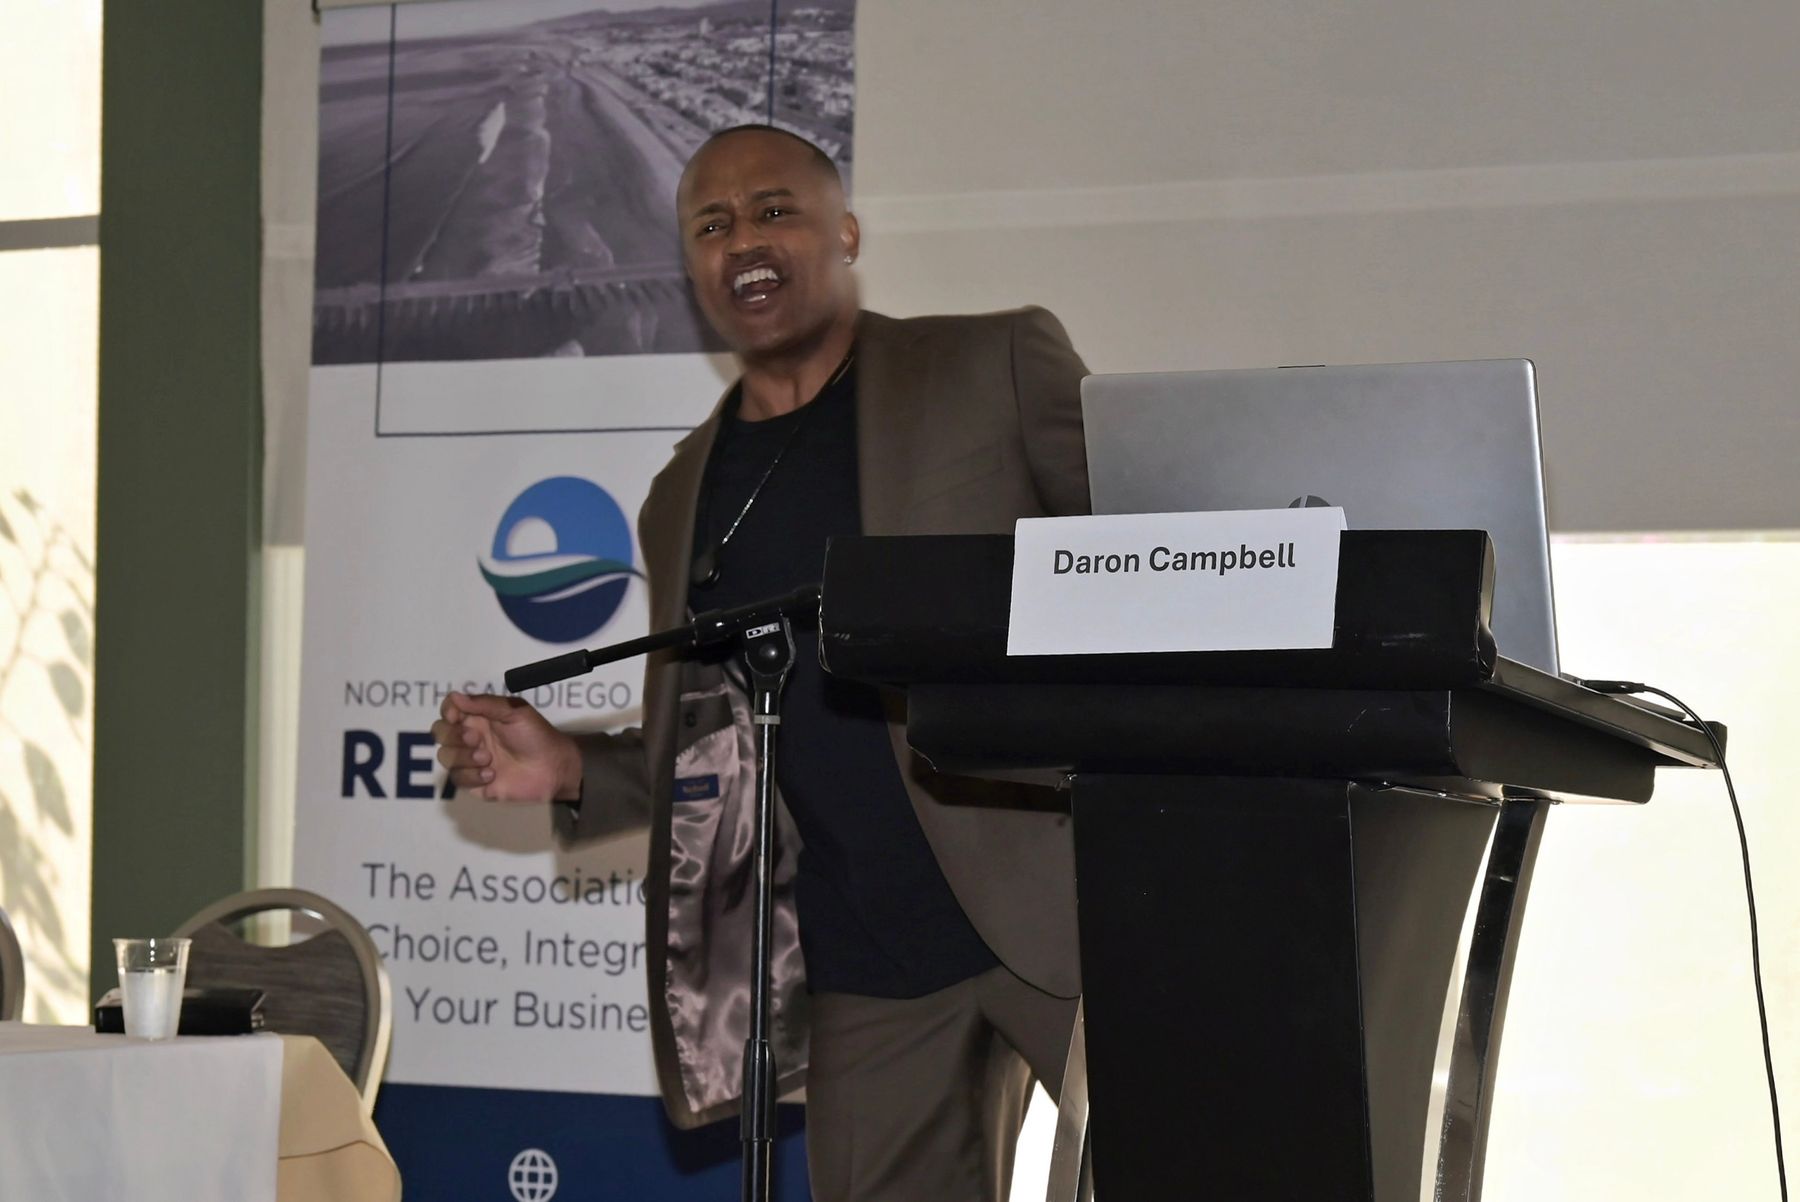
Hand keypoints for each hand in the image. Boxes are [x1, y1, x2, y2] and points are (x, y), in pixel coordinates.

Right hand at [432, 692, 581, 802]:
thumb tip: (455, 696)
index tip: (457, 716)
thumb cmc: (536, 735)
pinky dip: (472, 776)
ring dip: (463, 757)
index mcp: (478, 717)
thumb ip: (484, 704)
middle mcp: (470, 737)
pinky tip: (492, 775)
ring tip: (488, 759)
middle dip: (453, 735)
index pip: (449, 709)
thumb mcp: (514, 712)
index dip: (448, 711)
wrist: (552, 767)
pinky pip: (457, 778)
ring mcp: (470, 760)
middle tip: (477, 739)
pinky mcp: (474, 782)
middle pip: (440, 732)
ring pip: (445, 756)